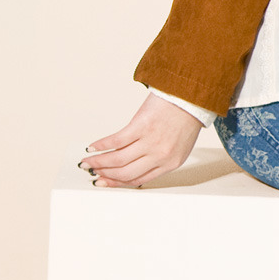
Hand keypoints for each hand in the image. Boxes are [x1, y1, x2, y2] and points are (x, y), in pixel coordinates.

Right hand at [82, 93, 203, 188]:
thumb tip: (132, 165)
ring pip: (118, 159)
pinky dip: (101, 145)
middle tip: (93, 172)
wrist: (191, 97)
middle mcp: (161, 155)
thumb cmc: (185, 119)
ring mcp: (151, 141)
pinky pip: (116, 140)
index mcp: (170, 163)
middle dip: (106, 175)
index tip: (104, 181)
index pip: (138, 180)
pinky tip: (93, 147)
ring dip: (99, 162)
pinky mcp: (142, 126)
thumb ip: (159, 158)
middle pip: (126, 173)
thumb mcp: (178, 146)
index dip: (118, 182)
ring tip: (87, 161)